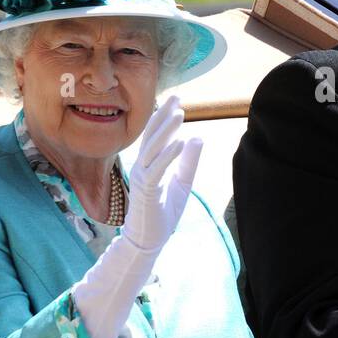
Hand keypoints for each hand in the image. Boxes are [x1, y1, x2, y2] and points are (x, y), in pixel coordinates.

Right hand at [122, 95, 201, 252]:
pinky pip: (156, 169)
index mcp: (148, 164)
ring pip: (152, 149)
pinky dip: (168, 155)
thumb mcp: (182, 183)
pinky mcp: (146, 191)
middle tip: (176, 97)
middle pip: (151, 136)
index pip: (156, 136)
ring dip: (166, 130)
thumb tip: (196, 138)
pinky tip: (179, 142)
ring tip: (180, 113)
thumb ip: (188, 162)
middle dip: (163, 116)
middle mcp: (142, 167)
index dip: (164, 117)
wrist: (148, 240)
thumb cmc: (162, 212)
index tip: (176, 100)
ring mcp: (142, 178)